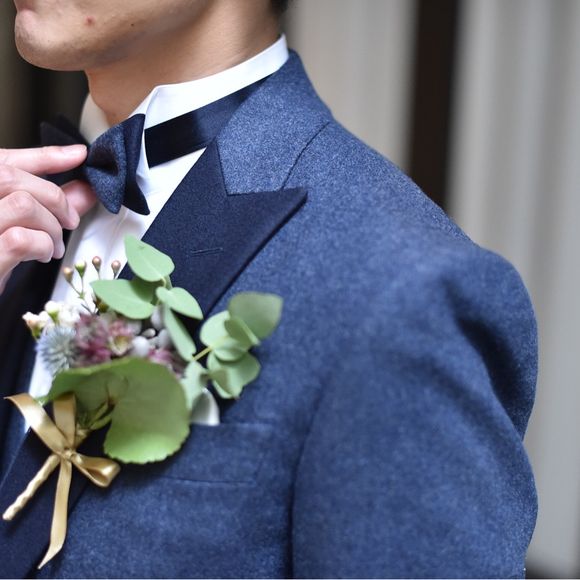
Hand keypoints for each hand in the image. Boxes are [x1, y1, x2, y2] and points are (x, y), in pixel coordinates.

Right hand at [0, 145, 96, 293]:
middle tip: (69, 220)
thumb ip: (46, 205)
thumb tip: (84, 188)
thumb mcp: (17, 226)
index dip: (45, 156)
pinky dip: (42, 246)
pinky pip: (20, 239)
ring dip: (50, 226)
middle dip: (54, 198)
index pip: (4, 160)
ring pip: (22, 205)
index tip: (78, 155)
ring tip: (52, 245)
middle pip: (12, 177)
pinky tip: (41, 255)